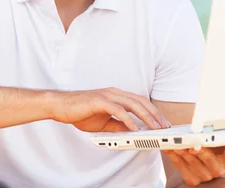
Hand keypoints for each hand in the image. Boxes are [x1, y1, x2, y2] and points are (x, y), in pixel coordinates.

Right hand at [49, 87, 170, 132]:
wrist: (61, 106)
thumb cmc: (80, 112)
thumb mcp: (103, 122)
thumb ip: (118, 125)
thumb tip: (132, 131)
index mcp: (116, 96)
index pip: (139, 102)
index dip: (152, 111)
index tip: (161, 122)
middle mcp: (114, 93)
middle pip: (140, 101)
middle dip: (154, 114)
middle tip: (164, 126)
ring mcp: (107, 95)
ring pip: (133, 104)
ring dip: (146, 116)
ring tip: (154, 128)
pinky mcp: (99, 101)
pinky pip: (118, 110)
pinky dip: (129, 119)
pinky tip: (135, 128)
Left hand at [164, 140, 224, 186]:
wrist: (204, 169)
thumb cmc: (221, 152)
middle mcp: (216, 169)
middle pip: (209, 160)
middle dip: (203, 152)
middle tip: (197, 145)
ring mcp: (202, 175)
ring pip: (192, 162)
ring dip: (184, 152)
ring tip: (179, 143)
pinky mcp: (189, 178)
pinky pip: (180, 165)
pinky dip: (173, 155)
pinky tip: (168, 147)